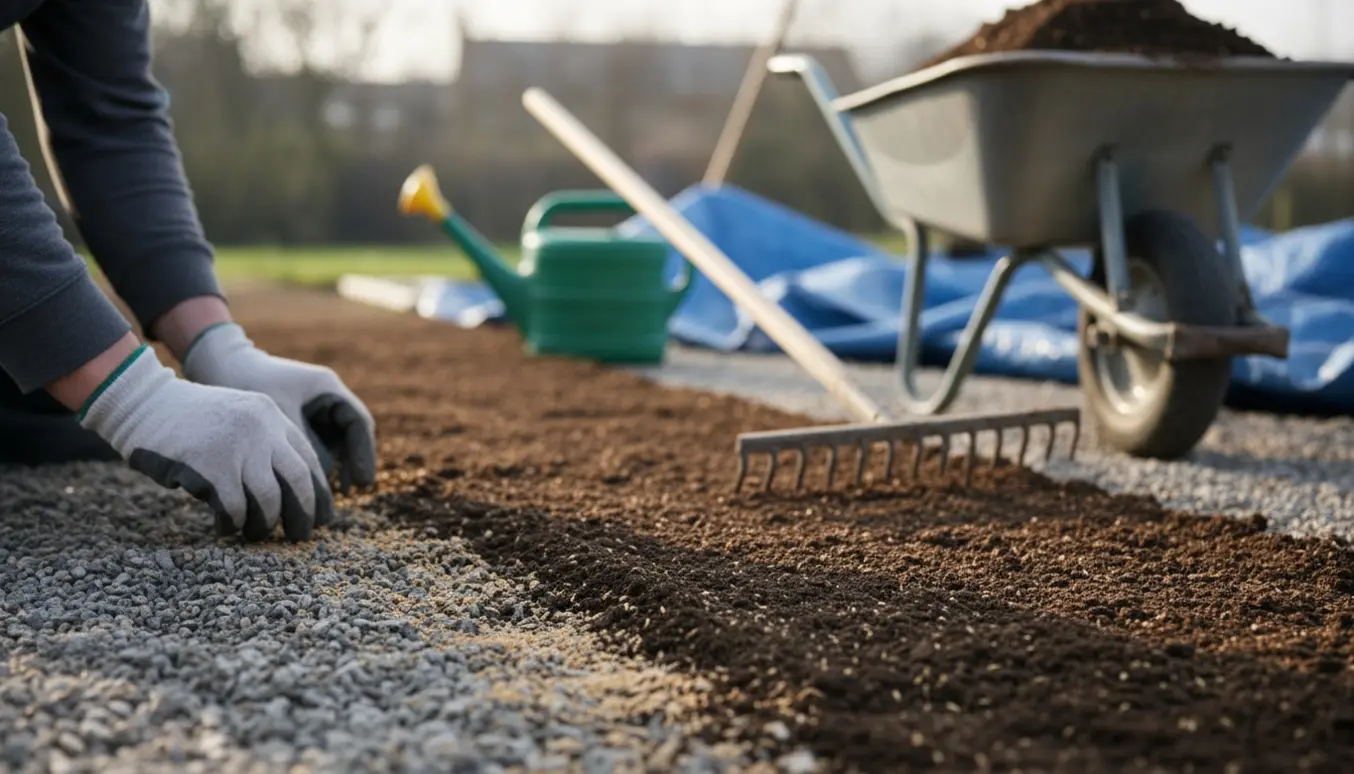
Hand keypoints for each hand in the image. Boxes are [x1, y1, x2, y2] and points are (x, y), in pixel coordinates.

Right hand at [79, 345, 333, 541]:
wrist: (143, 403)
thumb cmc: (190, 420)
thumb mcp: (238, 417)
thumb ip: (265, 444)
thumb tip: (291, 493)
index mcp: (272, 417)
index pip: (310, 460)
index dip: (319, 493)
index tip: (320, 517)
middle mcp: (261, 430)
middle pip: (299, 482)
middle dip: (303, 514)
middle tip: (299, 536)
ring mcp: (236, 447)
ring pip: (269, 500)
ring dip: (264, 525)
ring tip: (255, 534)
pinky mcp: (210, 467)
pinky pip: (235, 508)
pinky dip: (233, 524)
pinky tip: (225, 527)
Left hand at [181, 323, 376, 492]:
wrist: (216, 365)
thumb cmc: (246, 383)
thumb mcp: (278, 418)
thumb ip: (302, 449)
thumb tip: (319, 485)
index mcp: (326, 388)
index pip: (358, 423)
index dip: (364, 454)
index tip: (361, 482)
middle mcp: (324, 398)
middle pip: (349, 436)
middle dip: (350, 465)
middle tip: (348, 493)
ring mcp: (310, 409)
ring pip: (331, 444)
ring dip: (329, 468)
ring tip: (324, 495)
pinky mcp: (293, 420)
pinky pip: (310, 447)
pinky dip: (309, 466)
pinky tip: (301, 487)